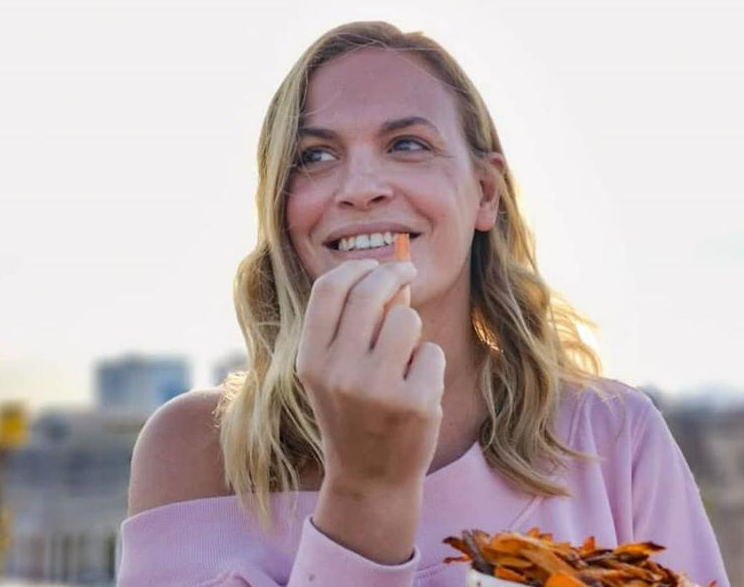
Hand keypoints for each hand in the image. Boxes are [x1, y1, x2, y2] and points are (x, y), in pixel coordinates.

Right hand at [296, 259, 444, 492]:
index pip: (329, 289)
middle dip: (395, 273)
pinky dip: (430, 365)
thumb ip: (357, 323)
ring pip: (406, 319)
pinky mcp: (414, 403)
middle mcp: (338, 372)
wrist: (371, 478)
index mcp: (311, 360)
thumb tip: (393, 272)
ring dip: (412, 329)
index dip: (357, 267)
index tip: (378, 265)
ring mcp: (376, 389)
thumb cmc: (356, 413)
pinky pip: (432, 352)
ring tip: (404, 360)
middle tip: (409, 272)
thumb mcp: (339, 370)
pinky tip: (418, 390)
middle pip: (370, 293)